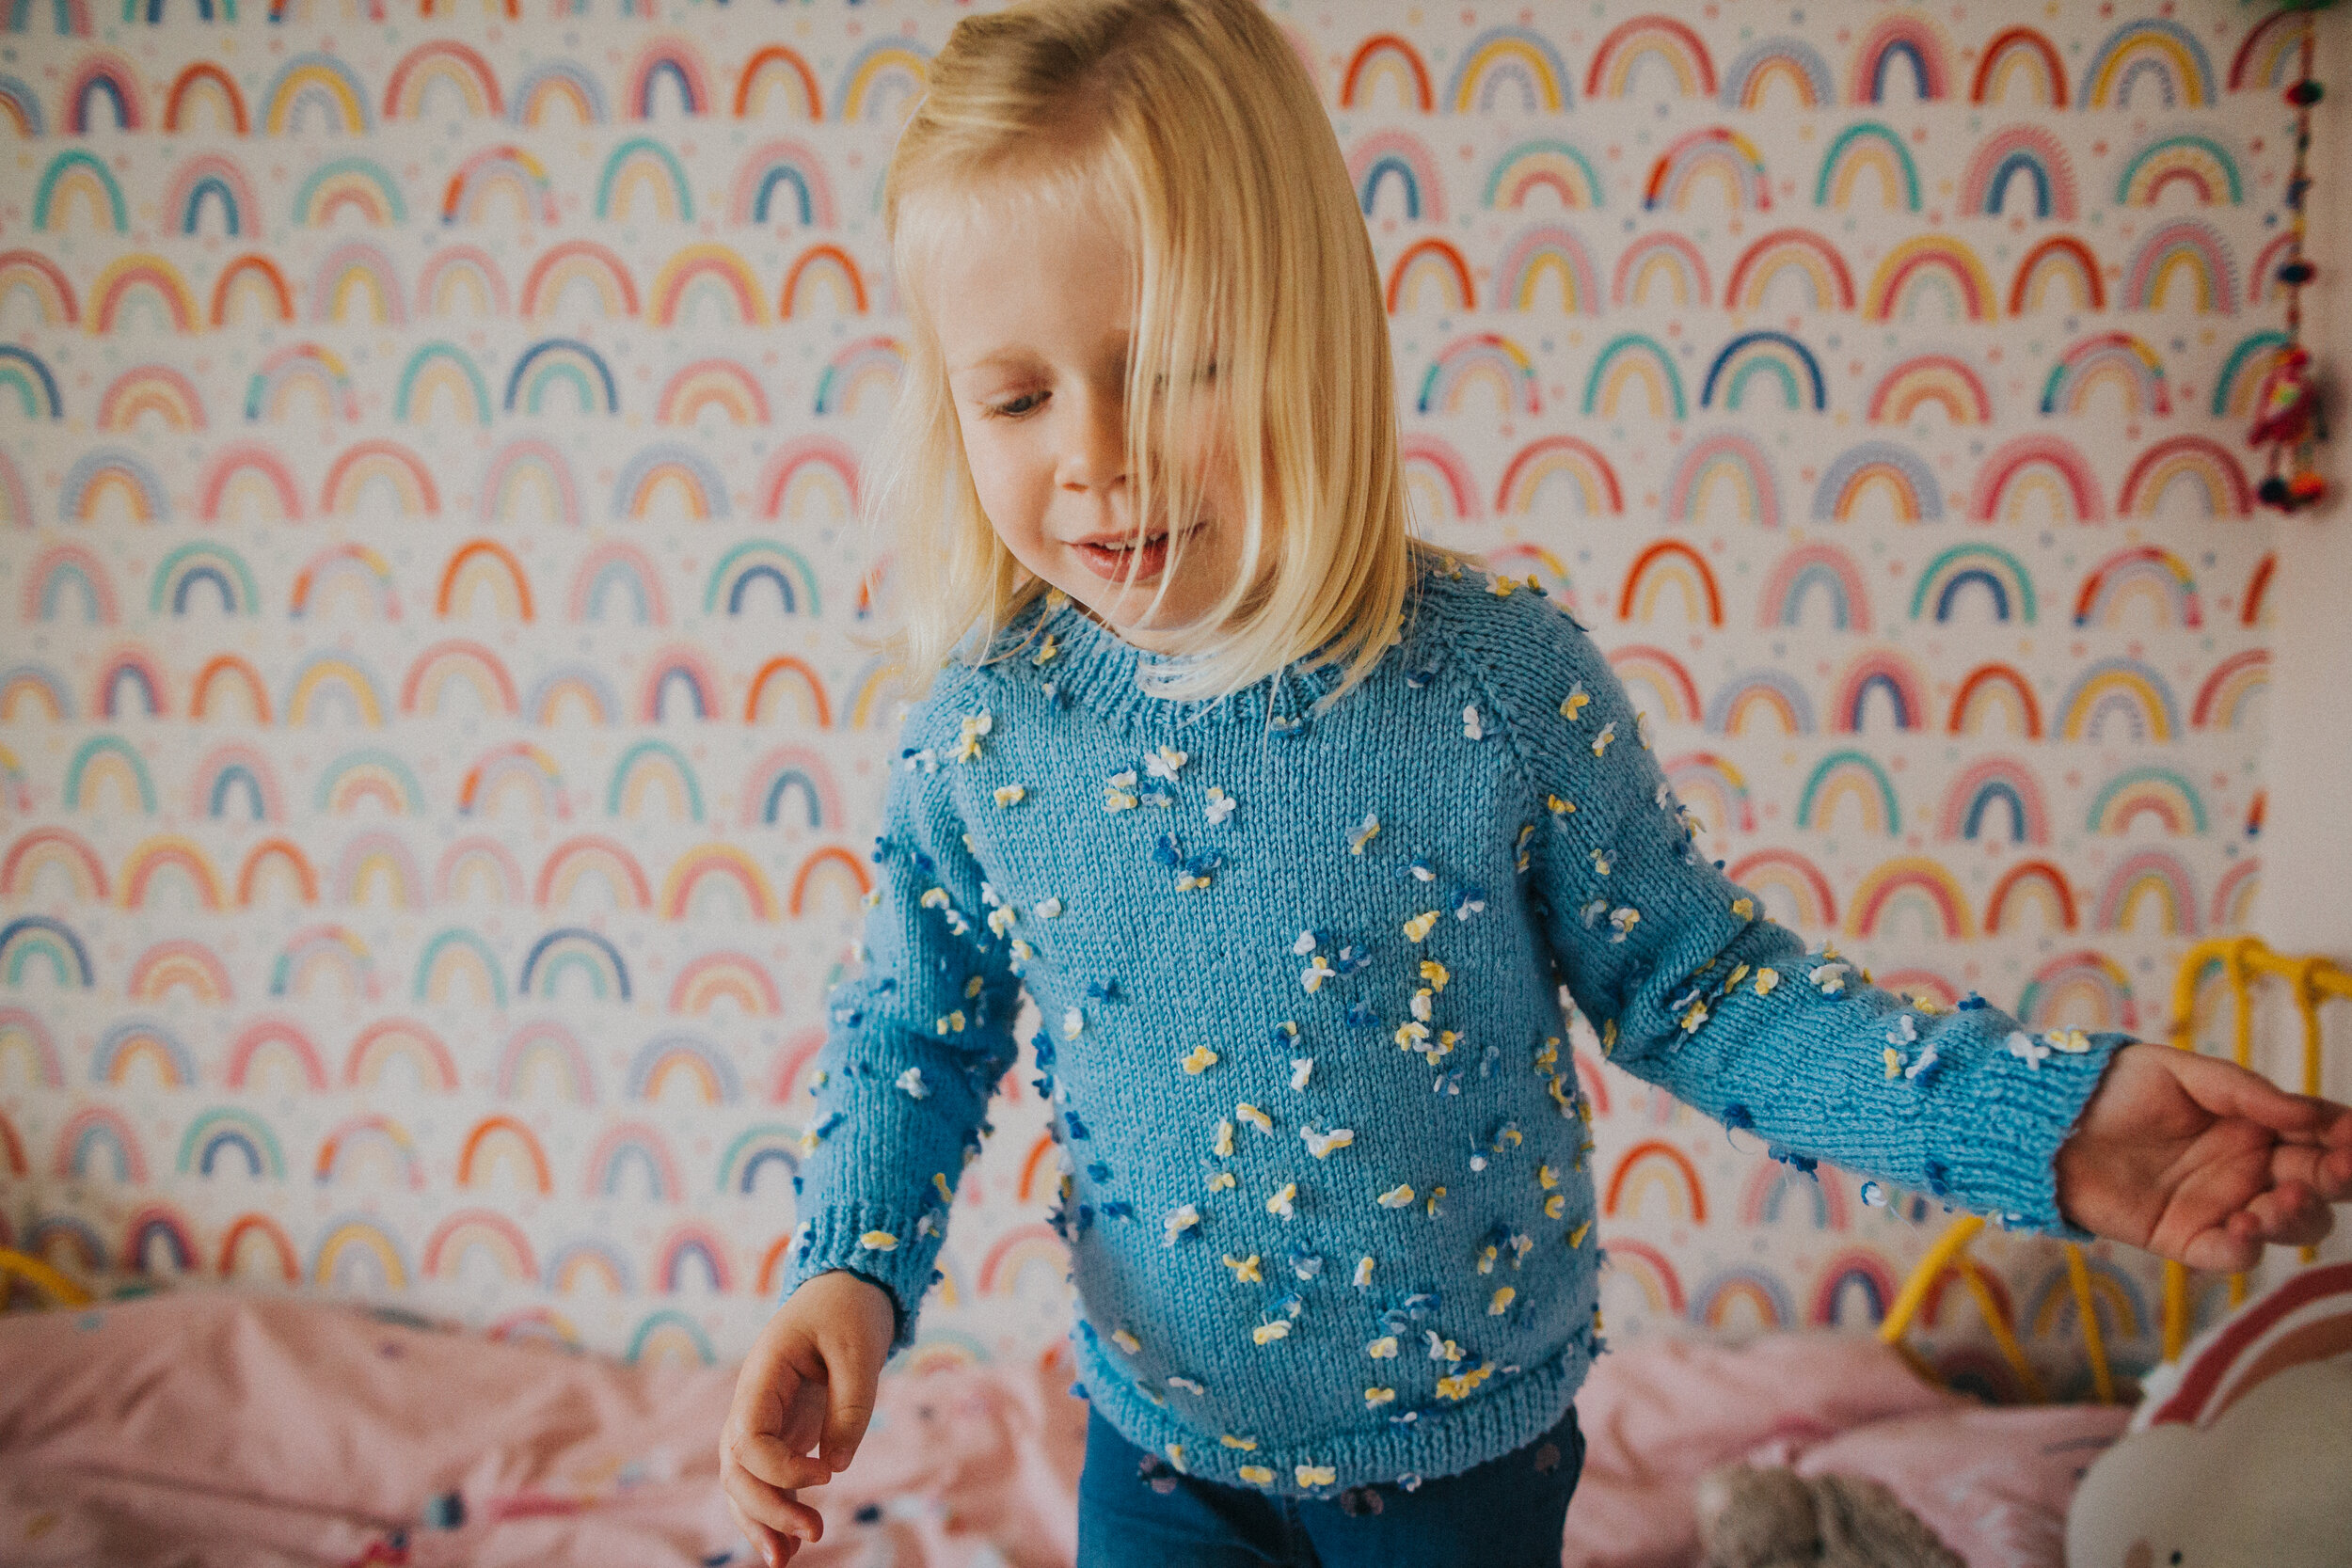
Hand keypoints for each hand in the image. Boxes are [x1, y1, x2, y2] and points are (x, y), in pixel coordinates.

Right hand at [720, 1270, 897, 1565]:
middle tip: (813, 1533)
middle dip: (766, 1508)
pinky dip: (773, 1509)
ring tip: (788, 1558)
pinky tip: (791, 1542)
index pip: (747, 1438)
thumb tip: (836, 1465)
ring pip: (743, 1480)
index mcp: (762, 1374)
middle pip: (736, 1468)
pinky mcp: (783, 1429)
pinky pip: (766, 1476)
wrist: (848, 1286)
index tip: (826, 1475)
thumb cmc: (851, 1309)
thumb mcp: (860, 1349)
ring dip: (761, 1520)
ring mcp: (764, 1416)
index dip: (780, 1468)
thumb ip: (849, 1406)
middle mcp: (753, 1400)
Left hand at [2055, 1042, 2351, 1269]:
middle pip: (2321, 1186)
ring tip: (2286, 1195)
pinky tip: (2244, 1224)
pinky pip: (2232, 1255)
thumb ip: (2246, 1092)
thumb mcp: (2182, 1073)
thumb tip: (2309, 1112)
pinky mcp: (2188, 1239)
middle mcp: (2252, 1170)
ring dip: (2299, 1215)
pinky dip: (2247, 1247)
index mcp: (2258, 1126)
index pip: (2322, 1136)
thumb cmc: (2116, 1089)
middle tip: (2340, 1168)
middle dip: (2339, 1178)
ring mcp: (2224, 1206)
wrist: (2050, 1121)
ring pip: (2288, 1225)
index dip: (2346, 1137)